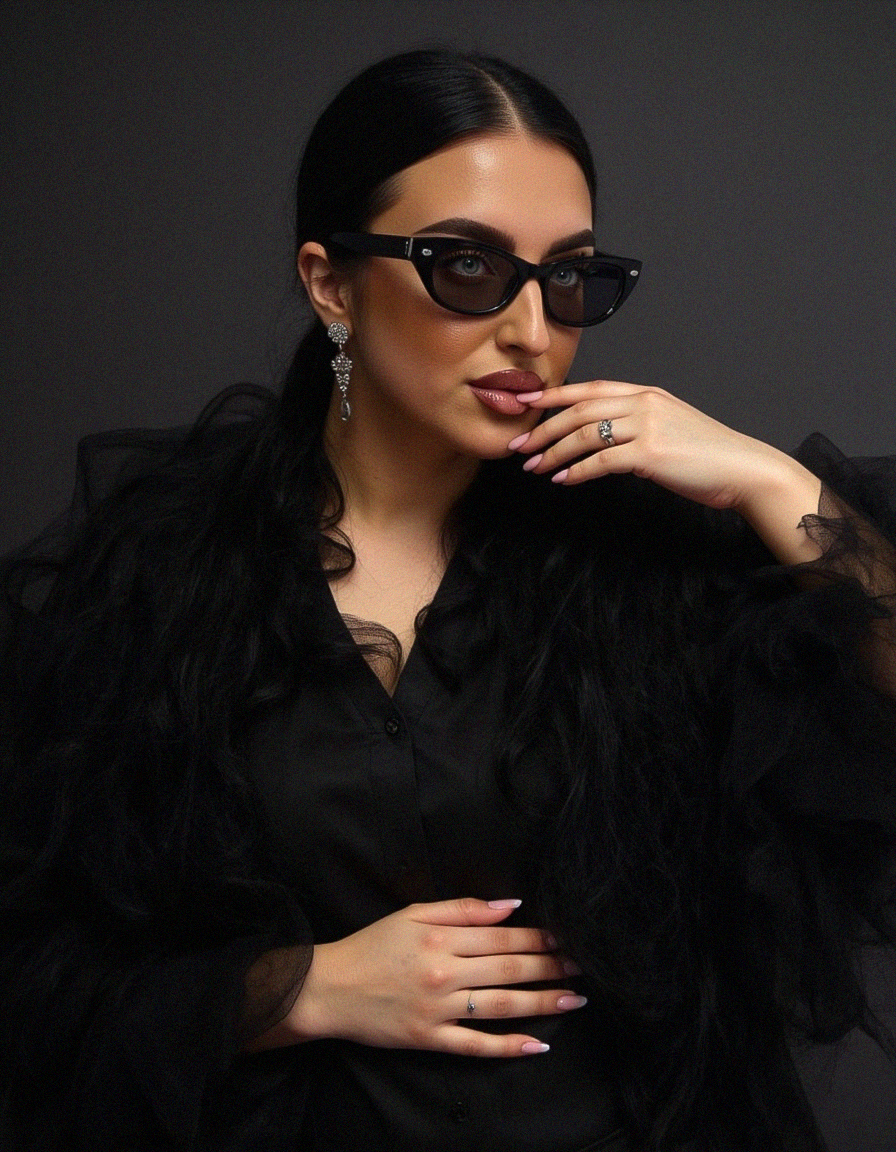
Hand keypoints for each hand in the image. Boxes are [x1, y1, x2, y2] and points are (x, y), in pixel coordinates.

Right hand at [283, 898, 583, 1056]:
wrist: (329, 988)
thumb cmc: (372, 945)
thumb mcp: (413, 913)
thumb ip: (463, 908)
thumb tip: (510, 905)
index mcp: (442, 937)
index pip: (503, 936)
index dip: (538, 938)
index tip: (565, 938)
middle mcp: (445, 973)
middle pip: (510, 969)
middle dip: (551, 968)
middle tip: (582, 968)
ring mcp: (439, 1009)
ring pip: (502, 1005)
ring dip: (543, 1002)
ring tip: (574, 1000)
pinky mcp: (430, 1039)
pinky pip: (476, 1045)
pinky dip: (508, 1047)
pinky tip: (537, 1045)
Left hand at [509, 380, 822, 562]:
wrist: (743, 468)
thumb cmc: (707, 455)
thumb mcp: (669, 426)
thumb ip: (637, 424)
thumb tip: (604, 439)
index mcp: (646, 394)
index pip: (590, 388)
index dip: (553, 395)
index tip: (526, 404)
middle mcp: (643, 403)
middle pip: (579, 409)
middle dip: (542, 428)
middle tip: (517, 446)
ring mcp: (647, 426)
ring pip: (585, 434)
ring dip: (553, 452)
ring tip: (533, 467)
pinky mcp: (650, 453)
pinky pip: (601, 461)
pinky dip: (576, 471)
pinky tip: (561, 480)